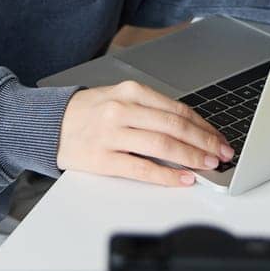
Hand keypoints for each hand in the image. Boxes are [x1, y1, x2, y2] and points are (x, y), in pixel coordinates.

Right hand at [56, 80, 233, 186]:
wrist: (48, 124)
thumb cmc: (86, 113)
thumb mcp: (118, 98)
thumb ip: (150, 110)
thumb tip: (189, 130)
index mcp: (130, 91)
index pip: (177, 109)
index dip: (203, 125)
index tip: (219, 137)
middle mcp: (122, 110)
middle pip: (174, 126)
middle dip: (204, 142)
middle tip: (222, 153)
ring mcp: (111, 134)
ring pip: (162, 146)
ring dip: (191, 157)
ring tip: (208, 165)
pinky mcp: (102, 158)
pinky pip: (142, 169)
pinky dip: (167, 175)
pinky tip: (182, 178)